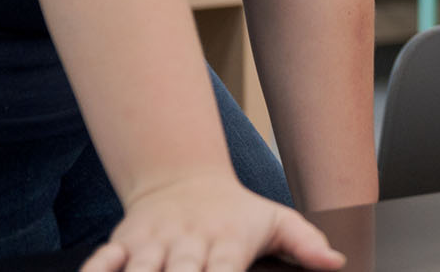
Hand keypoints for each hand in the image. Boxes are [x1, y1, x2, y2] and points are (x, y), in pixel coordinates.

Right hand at [80, 172, 344, 271]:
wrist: (183, 177)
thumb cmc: (235, 211)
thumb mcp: (276, 220)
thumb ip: (306, 242)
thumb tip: (336, 262)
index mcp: (226, 242)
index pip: (225, 271)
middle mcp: (188, 242)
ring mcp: (152, 242)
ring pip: (138, 269)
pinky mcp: (122, 241)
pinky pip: (102, 261)